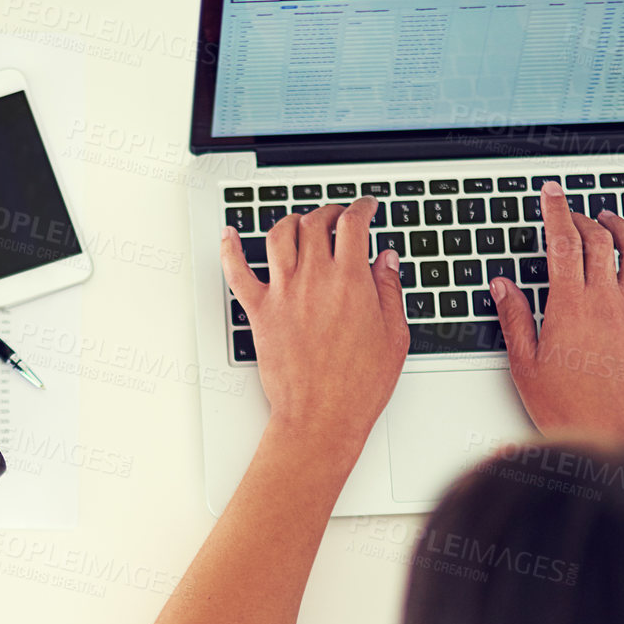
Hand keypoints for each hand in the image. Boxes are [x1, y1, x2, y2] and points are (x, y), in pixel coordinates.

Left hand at [220, 198, 409, 452]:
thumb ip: (389, 290)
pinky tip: (229, 235)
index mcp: (351, 281)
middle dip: (329, 212)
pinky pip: (236, 271)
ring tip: (301, 224)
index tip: (366, 206)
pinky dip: (230, 248)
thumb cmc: (359, 385)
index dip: (361, 207)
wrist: (322, 416)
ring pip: (280, 236)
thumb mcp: (394, 335)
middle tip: (337, 217)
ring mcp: (283, 293)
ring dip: (292, 222)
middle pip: (316, 222)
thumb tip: (386, 259)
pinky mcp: (259, 312)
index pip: (353, 223)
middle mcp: (314, 279)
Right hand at [491, 180, 623, 452]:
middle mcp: (606, 301)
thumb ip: (514, 318)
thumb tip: (503, 286)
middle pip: (597, 242)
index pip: (561, 243)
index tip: (551, 192)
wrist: (614, 434)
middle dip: (581, 218)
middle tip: (570, 211)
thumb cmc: (569, 408)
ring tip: (611, 219)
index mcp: (569, 306)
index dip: (555, 211)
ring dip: (623, 229)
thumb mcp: (525, 364)